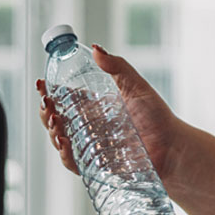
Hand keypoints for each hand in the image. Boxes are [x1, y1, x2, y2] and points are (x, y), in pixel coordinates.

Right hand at [36, 44, 184, 179]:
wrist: (174, 148)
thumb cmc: (158, 117)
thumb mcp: (137, 87)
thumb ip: (118, 67)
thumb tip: (95, 48)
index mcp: (96, 108)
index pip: (65, 98)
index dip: (49, 91)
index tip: (41, 83)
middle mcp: (90, 128)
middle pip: (56, 119)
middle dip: (45, 111)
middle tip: (47, 103)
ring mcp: (91, 147)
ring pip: (60, 140)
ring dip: (51, 131)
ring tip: (54, 121)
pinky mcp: (96, 166)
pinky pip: (74, 162)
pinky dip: (64, 154)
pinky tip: (64, 143)